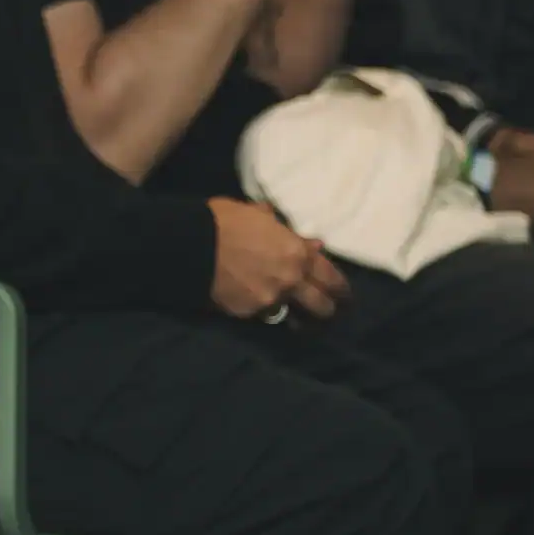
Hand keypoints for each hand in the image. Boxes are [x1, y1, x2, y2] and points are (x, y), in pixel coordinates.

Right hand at [208, 198, 348, 320]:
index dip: (341, 287)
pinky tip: (255, 302)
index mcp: (297, 253)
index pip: (332, 278)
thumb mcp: (259, 216)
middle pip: (322, 305)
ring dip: (297, 315)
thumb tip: (313, 244)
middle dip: (327, 308)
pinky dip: (262, 309)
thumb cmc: (224, 220)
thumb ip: (288, 233)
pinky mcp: (248, 312)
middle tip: (326, 308)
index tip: (343, 293)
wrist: (190, 243)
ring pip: (294, 315)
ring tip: (297, 318)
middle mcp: (290, 280)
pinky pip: (262, 313)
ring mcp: (270, 299)